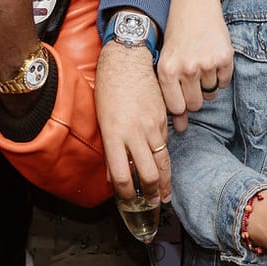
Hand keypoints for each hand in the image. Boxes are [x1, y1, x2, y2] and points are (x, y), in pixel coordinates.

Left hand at [97, 40, 169, 202]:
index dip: (127, 195)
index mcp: (114, 134)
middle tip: (154, 205)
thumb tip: (113, 176)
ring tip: (164, 195)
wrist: (127, 60)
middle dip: (152, 194)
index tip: (129, 203)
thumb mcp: (102, 121)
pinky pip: (165, 143)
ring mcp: (151, 125)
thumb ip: (109, 150)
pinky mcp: (162, 118)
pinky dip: (163, 157)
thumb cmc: (108, 88)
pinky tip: (163, 166)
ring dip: (164, 181)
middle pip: (148, 173)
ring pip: (161, 161)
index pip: (122, 175)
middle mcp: (134, 132)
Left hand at [158, 0, 232, 129]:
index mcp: (166, 70)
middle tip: (192, 78)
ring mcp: (206, 63)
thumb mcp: (165, 60)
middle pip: (195, 104)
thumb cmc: (177, 35)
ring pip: (210, 94)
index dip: (181, 107)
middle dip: (195, 97)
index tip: (182, 98)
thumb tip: (180, 128)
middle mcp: (186, 68)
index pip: (176, 108)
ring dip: (207, 84)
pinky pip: (224, 82)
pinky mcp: (224, 58)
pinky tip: (211, 58)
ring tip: (200, 64)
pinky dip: (219, 75)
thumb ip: (170, 94)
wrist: (194, 3)